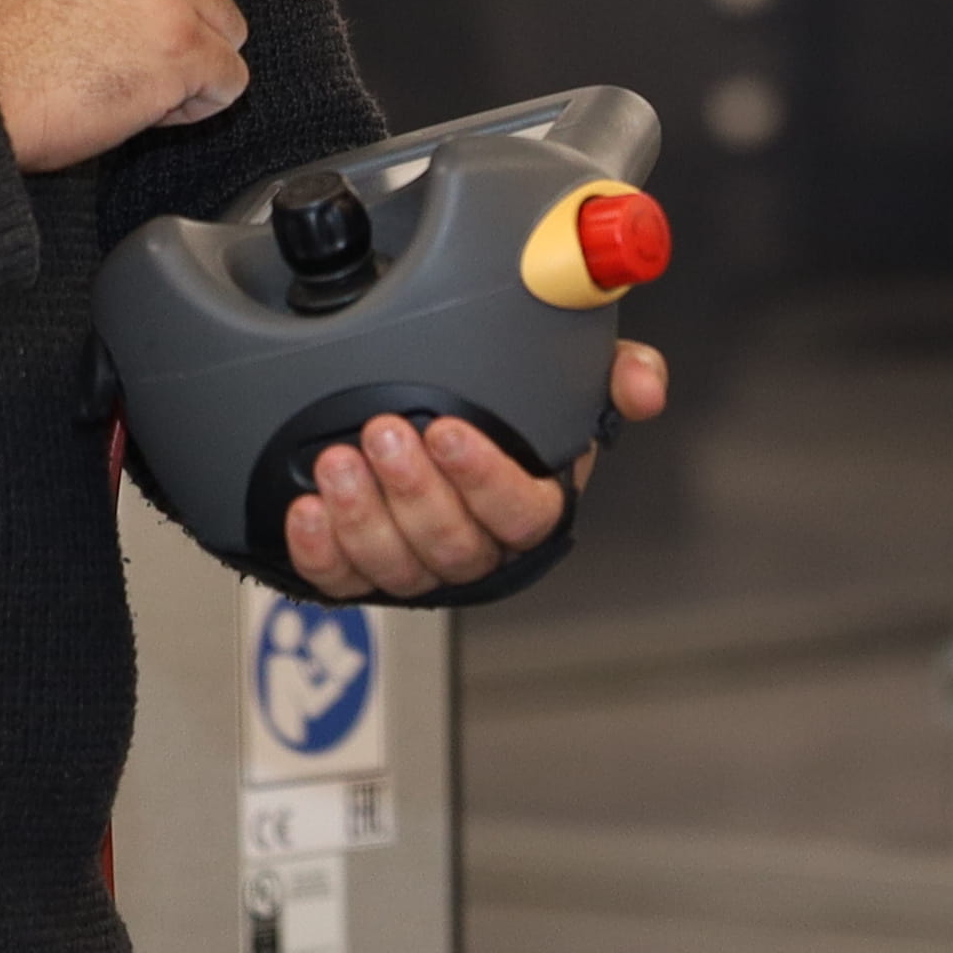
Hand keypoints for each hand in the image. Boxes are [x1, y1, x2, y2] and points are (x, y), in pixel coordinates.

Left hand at [284, 342, 672, 599]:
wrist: (439, 414)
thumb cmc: (515, 411)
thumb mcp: (572, 378)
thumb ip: (615, 371)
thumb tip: (645, 387)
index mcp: (536, 503)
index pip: (522, 512)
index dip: (484, 480)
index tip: (450, 430)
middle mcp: (480, 544)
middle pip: (455, 544)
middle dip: (414, 491)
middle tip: (384, 432)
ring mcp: (421, 565)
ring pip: (397, 566)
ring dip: (364, 516)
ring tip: (337, 461)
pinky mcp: (365, 573)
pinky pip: (343, 581)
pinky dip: (322, 550)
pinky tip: (307, 510)